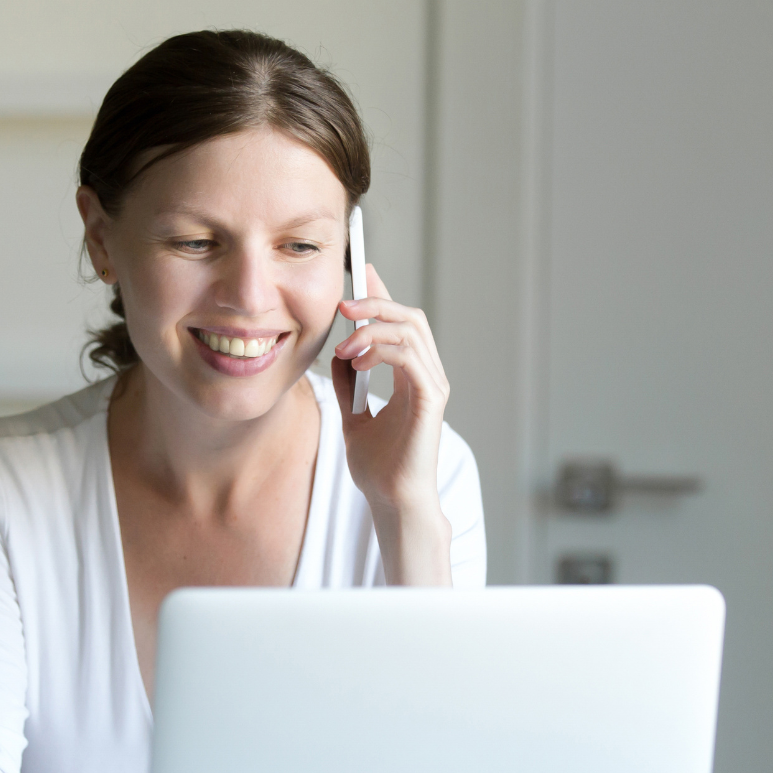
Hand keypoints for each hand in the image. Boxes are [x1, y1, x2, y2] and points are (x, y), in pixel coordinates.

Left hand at [331, 265, 452, 584]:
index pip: (400, 323)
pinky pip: (411, 357)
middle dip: (376, 302)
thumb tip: (339, 352)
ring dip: (374, 326)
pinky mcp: (431, 400)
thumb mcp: (353, 416)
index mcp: (411, 376)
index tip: (362, 271)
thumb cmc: (378, 467)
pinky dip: (383, 349)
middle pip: (410, 317)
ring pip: (412, 330)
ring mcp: (433, 386)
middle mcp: (427, 375)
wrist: (391, 501)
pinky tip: (358, 360)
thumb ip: (349, 383)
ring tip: (345, 342)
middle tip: (343, 303)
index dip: (382, 293)